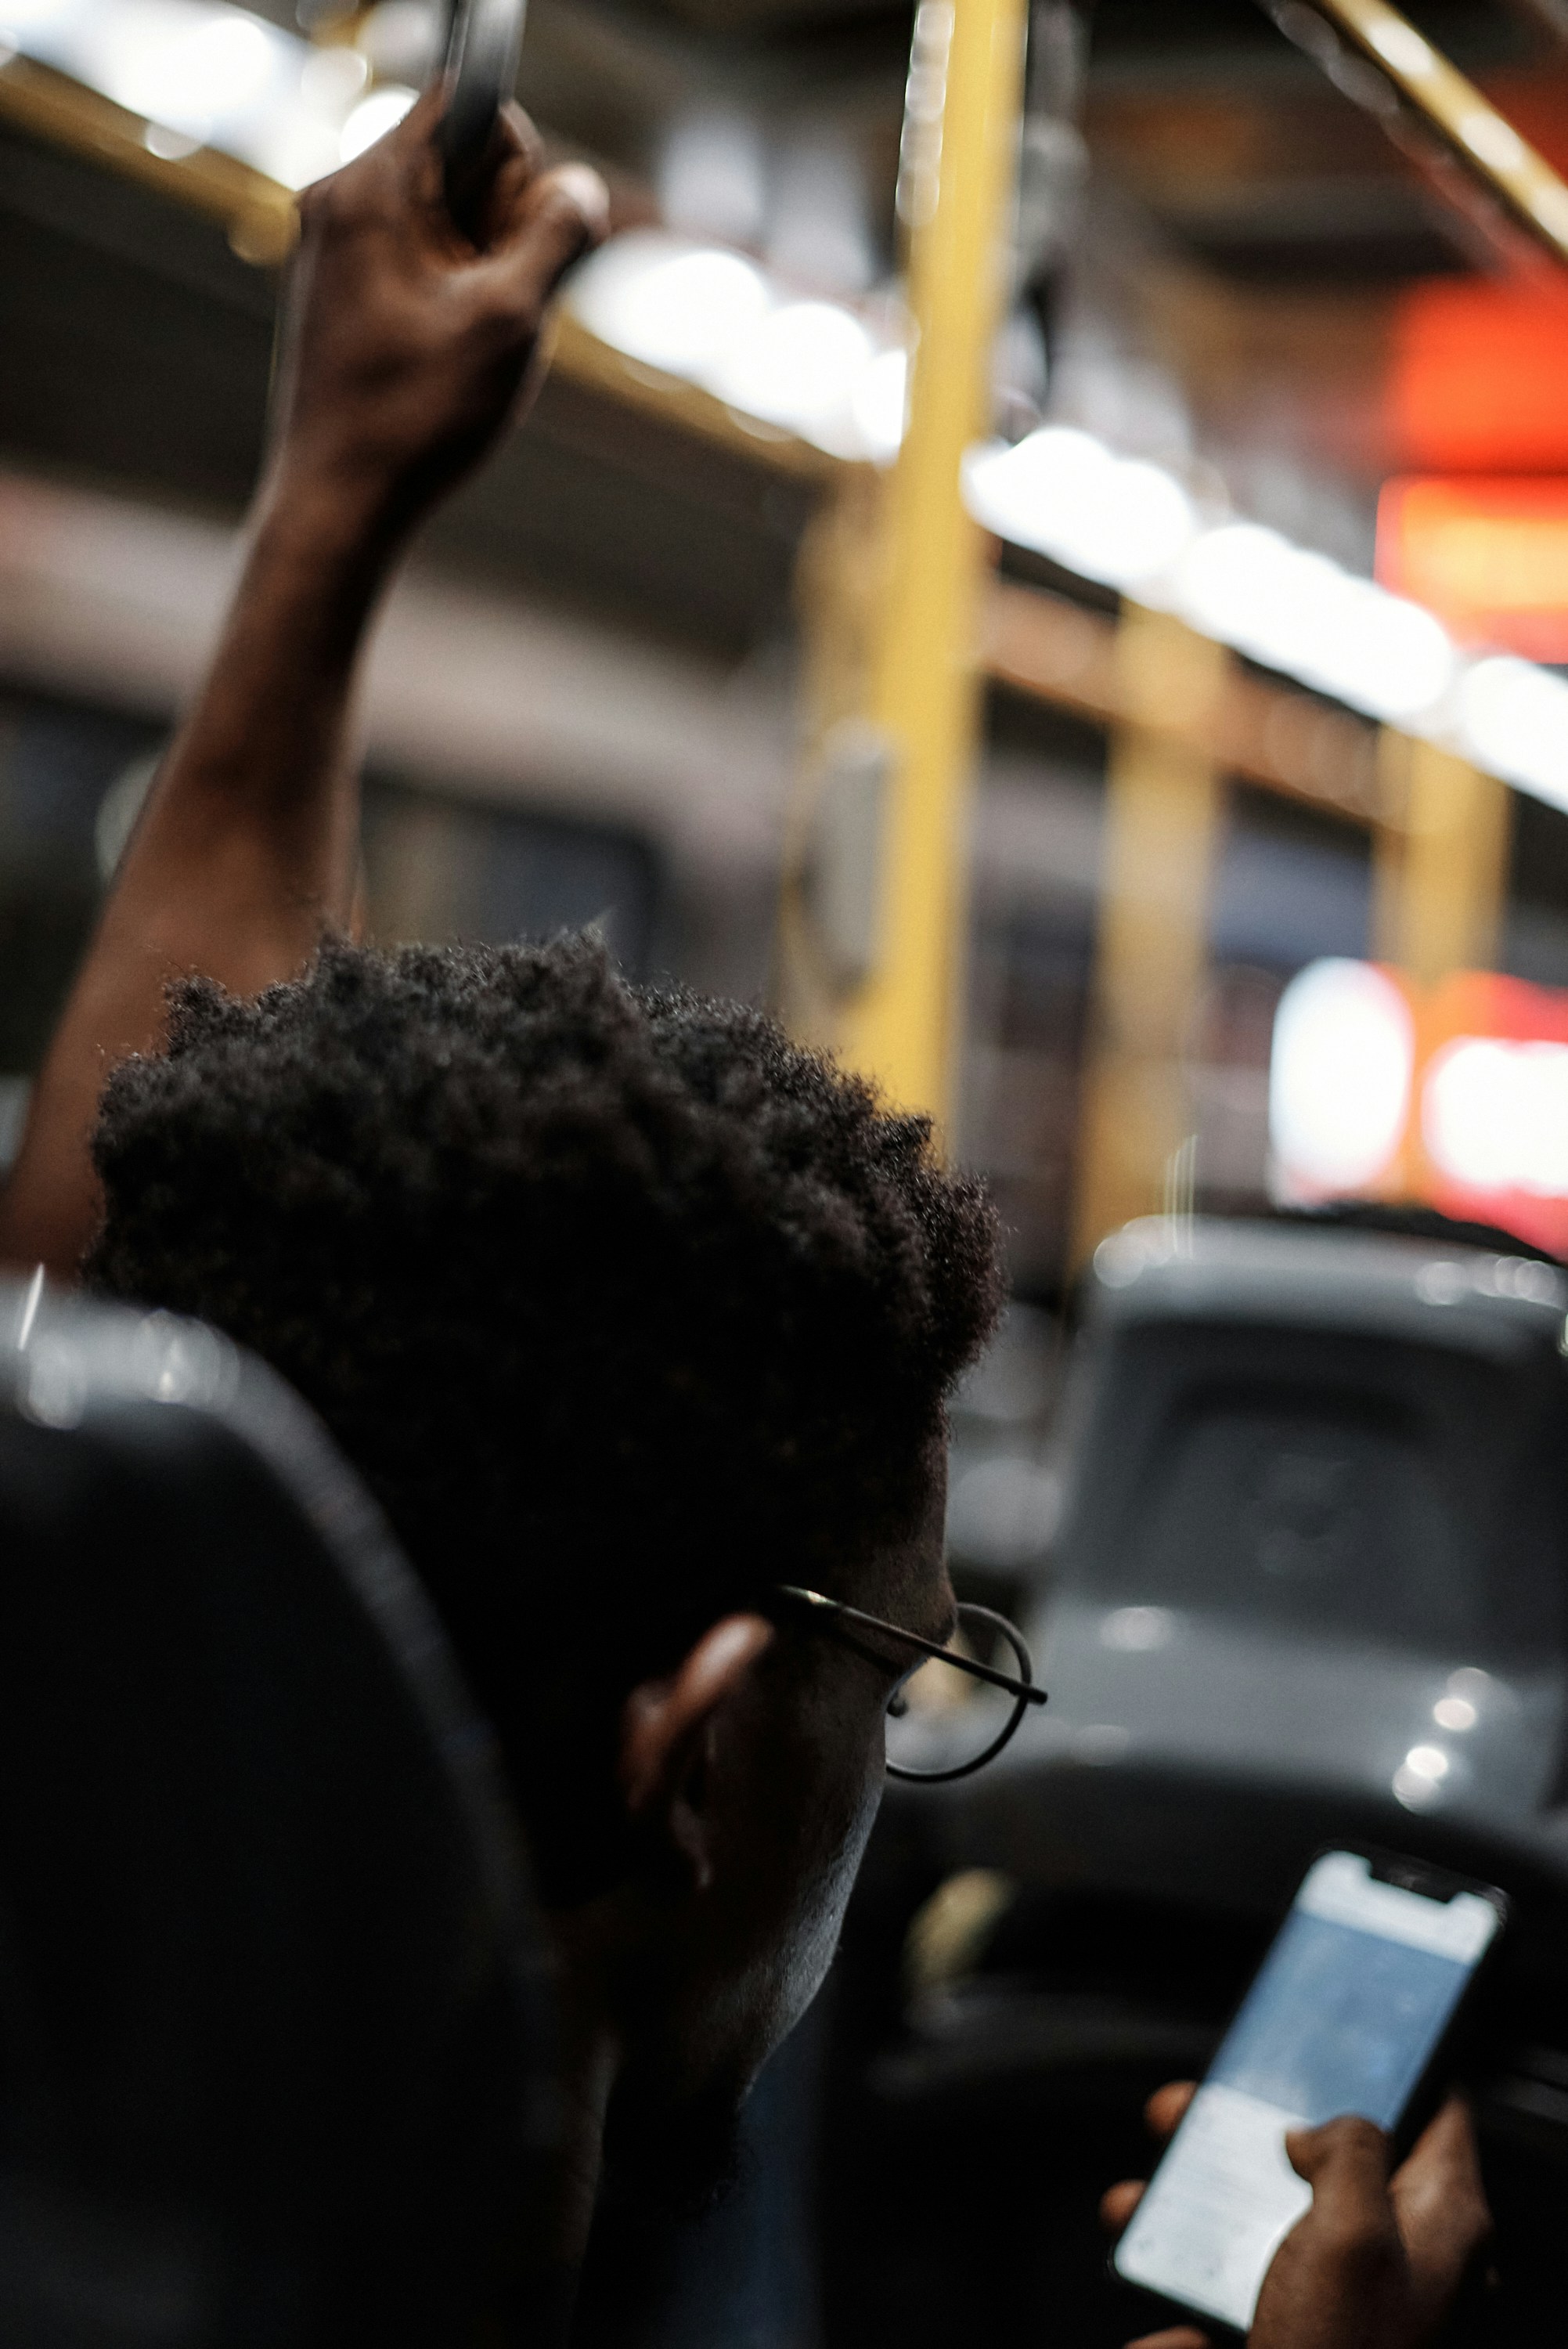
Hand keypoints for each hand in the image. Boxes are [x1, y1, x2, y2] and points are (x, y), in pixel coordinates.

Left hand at [269, 85, 607, 538]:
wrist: (339, 505)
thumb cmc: (417, 415)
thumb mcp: (513, 318)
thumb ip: (560, 233)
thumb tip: (580, 188)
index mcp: (370, 186)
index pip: (468, 103)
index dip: (515, 167)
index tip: (505, 247)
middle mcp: (339, 200)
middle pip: (459, 162)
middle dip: (500, 225)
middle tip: (489, 309)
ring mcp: (335, 248)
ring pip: (446, 219)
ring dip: (483, 271)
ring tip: (466, 343)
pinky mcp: (341, 293)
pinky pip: (421, 263)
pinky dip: (453, 299)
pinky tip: (444, 359)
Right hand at [1101, 2083, 1490, 2348]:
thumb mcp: (1353, 2233)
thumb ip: (1347, 2151)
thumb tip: (1315, 2131)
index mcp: (1438, 2223)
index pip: (1438, 2113)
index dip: (1394, 2061)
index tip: (1338, 2025)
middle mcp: (1391, 2252)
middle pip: (1329, 2151)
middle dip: (1254, 2118)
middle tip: (1202, 2100)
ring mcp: (1329, 2292)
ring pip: (1260, 2205)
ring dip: (1193, 2184)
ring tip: (1146, 2184)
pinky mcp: (1275, 2325)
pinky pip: (1219, 2269)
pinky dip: (1170, 2251)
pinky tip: (1140, 2242)